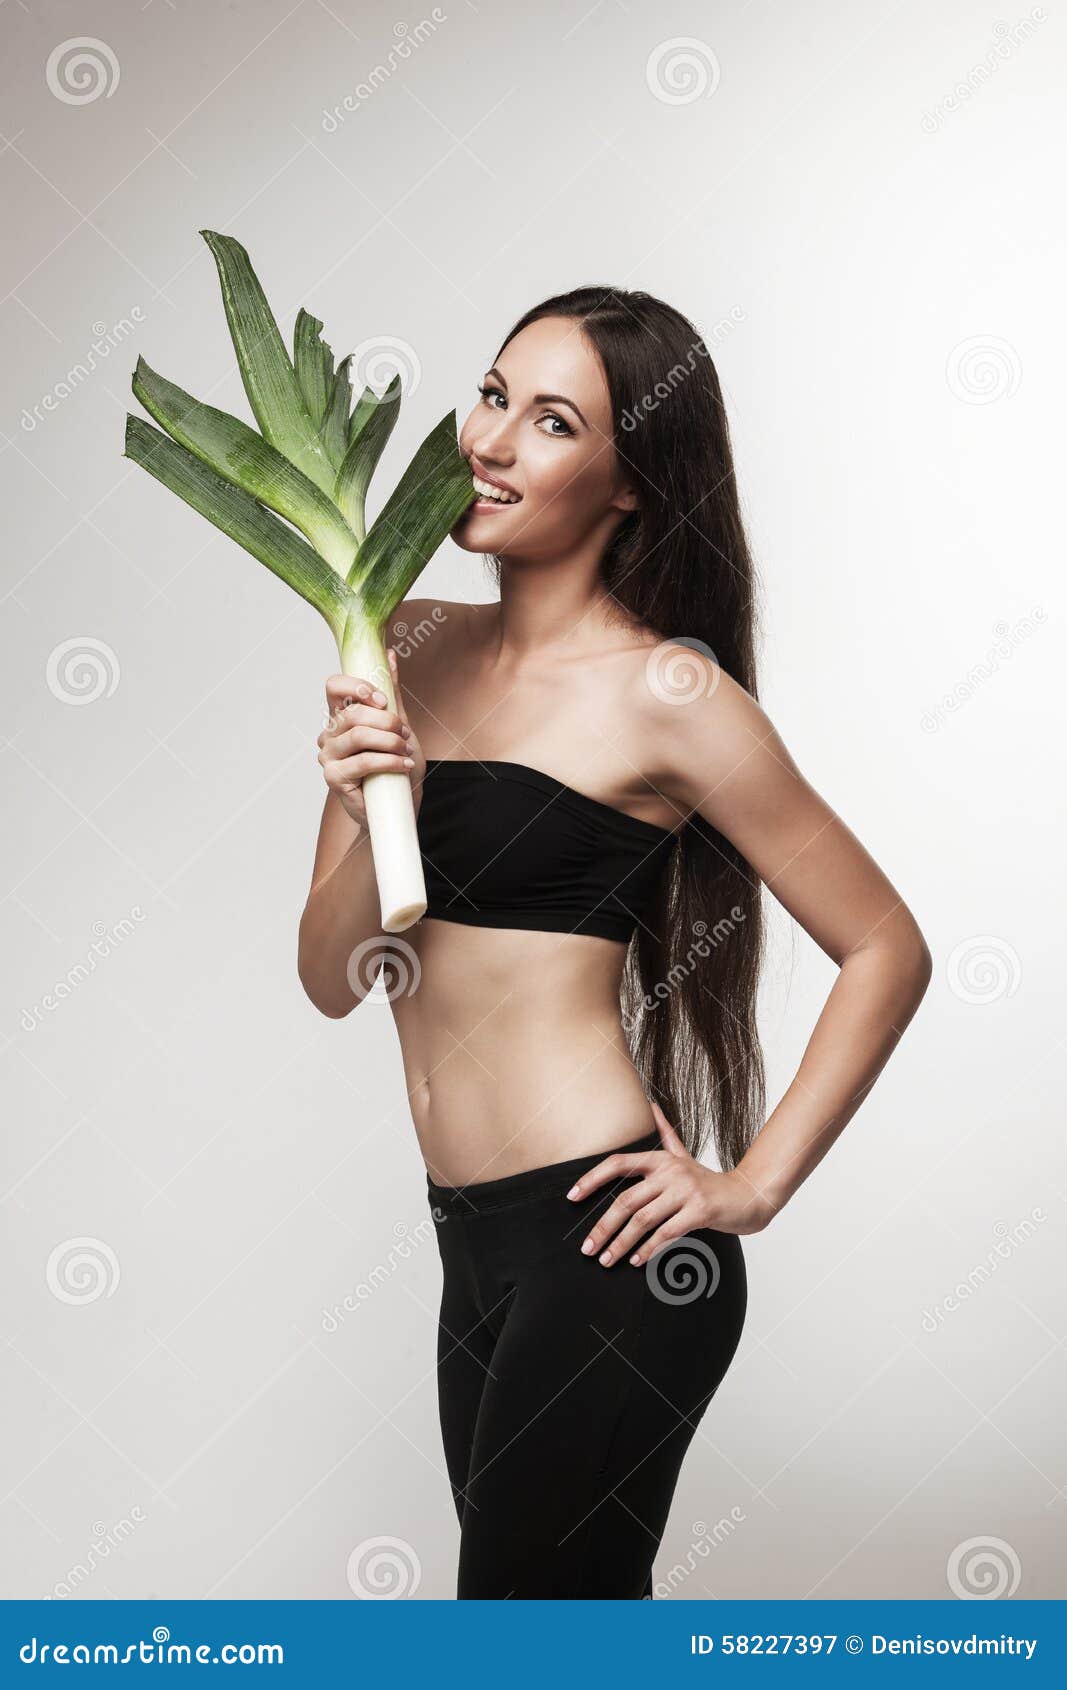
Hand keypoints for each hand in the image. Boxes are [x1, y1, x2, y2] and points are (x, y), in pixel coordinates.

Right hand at [318, 648, 424, 827]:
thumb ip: (391, 693)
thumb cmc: (395, 766)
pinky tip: (403, 765)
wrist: (398, 806)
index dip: (356, 686)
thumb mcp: (398, 725)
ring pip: (358, 735)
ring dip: (390, 741)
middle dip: (386, 721)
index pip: (333, 686)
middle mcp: (329, 734)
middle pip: (352, 713)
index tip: (381, 699)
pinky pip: (362, 762)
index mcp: (340, 716)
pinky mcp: (334, 778)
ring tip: (405, 751)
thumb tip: (388, 655)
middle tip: (403, 733)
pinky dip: (388, 761)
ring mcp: (328, 756)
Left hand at [565, 1100, 769, 1265]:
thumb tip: (650, 1105)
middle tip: (587, 1248)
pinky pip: (667, 1232)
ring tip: (607, 1260)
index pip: (618, 1164)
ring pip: (643, 1220)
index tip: (571, 1196)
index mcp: (661, 1159)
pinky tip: (636, 1261)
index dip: (592, 1178)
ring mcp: (686, 1191)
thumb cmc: (708, 1181)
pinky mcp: (700, 1211)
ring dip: (621, 1243)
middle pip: (626, 1200)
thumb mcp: (684, 1156)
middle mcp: (671, 1172)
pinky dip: (649, 1249)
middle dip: (603, 1226)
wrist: (747, 1196)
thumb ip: (665, 1135)